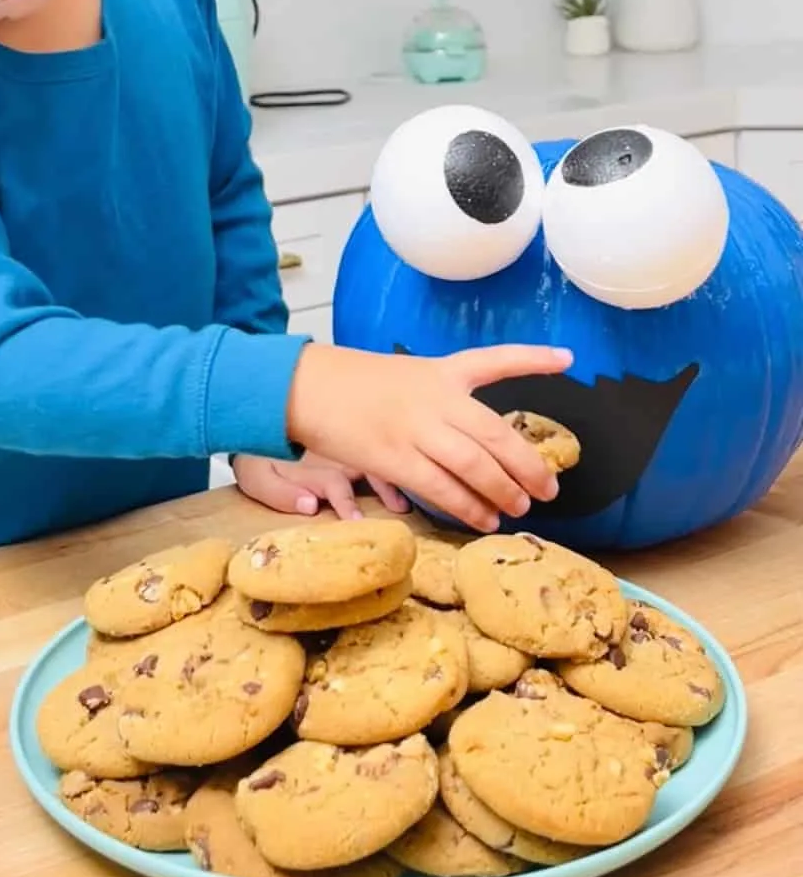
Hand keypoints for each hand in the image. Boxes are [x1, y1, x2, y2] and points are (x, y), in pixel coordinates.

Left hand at [232, 451, 410, 520]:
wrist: (251, 416)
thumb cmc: (255, 458)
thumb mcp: (255, 476)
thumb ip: (279, 492)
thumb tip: (311, 506)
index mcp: (313, 467)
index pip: (337, 489)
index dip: (348, 507)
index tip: (359, 522)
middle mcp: (336, 455)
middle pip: (367, 469)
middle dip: (387, 488)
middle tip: (403, 508)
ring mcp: (346, 446)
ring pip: (378, 455)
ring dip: (395, 475)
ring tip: (407, 496)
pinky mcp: (350, 438)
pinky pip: (377, 443)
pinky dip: (395, 453)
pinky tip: (412, 463)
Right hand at [285, 342, 572, 533]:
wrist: (307, 387)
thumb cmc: (357, 385)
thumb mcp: (407, 376)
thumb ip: (442, 402)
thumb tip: (479, 444)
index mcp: (441, 371)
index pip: (495, 360)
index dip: (533, 359)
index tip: (568, 358)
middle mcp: (436, 397)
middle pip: (496, 433)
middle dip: (528, 464)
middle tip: (549, 489)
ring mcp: (416, 428)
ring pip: (475, 465)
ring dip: (503, 491)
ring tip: (519, 508)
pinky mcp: (394, 458)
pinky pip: (442, 488)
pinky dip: (468, 507)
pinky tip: (483, 518)